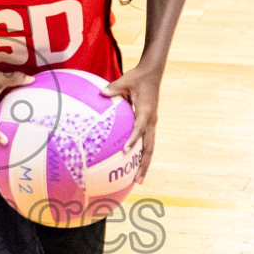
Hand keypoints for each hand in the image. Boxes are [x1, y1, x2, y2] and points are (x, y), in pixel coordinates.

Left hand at [101, 61, 161, 182]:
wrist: (153, 72)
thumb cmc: (138, 76)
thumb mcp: (125, 80)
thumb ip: (113, 88)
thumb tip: (100, 92)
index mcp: (145, 111)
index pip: (139, 128)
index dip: (133, 139)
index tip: (125, 151)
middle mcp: (151, 120)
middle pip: (149, 147)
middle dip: (143, 164)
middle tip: (137, 180)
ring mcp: (152, 123)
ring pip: (150, 148)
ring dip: (145, 164)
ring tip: (138, 179)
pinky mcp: (150, 123)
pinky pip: (147, 142)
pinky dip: (143, 154)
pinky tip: (135, 164)